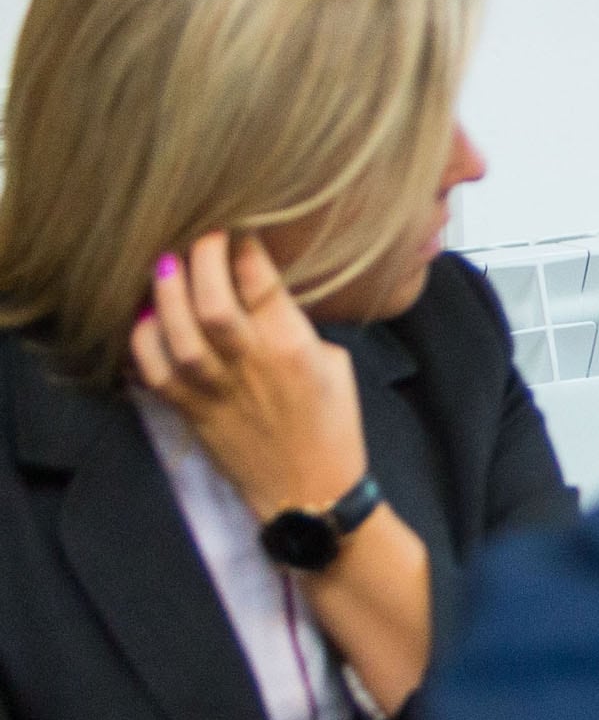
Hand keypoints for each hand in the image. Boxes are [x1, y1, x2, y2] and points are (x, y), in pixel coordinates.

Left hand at [132, 235, 365, 522]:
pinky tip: (146, 319)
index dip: (243, 246)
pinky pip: (154, 372)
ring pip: (179, 333)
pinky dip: (143, 342)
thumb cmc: (332, 424)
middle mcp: (252, 365)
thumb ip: (295, 326)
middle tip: (199, 237)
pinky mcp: (191, 412)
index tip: (237, 229)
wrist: (310, 490)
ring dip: (166, 293)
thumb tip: (261, 296)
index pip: (261, 281)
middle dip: (201, 259)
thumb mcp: (334, 363)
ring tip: (165, 264)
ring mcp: (217, 390)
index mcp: (295, 347)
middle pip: (214, 301)